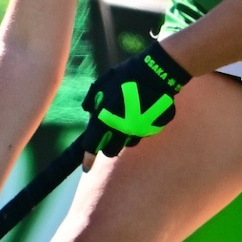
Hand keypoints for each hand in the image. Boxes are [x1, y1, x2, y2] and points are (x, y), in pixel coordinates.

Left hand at [81, 40, 188, 162]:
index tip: (86, 168)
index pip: (92, 146)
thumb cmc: (125, 77)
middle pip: (111, 151)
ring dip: (125, 136)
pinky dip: (140, 127)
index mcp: (106, 120)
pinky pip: (143, 133)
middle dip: (108, 146)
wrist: (156, 73)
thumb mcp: (101, 85)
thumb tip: (90, 115)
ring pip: (128, 143)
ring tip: (128, 116)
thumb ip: (92, 102)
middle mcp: (122, 130)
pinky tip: (142, 111)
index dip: (88, 158)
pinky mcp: (154, 128)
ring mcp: (140, 130)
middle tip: (110, 134)